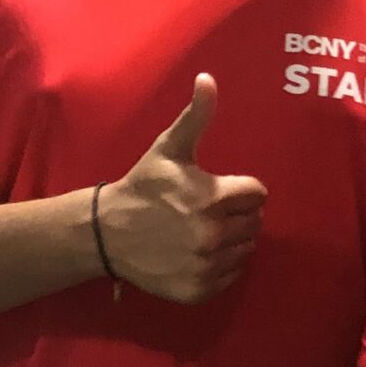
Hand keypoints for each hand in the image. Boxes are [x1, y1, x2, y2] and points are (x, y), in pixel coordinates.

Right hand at [97, 74, 267, 303]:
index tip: (219, 189)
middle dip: (238, 214)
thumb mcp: (169, 148)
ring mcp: (207, 264)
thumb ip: (196, 116)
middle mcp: (214, 234)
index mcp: (213, 198)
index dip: (241, 189)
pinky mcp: (199, 289)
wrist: (107, 232)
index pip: (258, 194)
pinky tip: (199, 252)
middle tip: (211, 210)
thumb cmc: (143, 186)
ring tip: (205, 230)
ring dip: (233, 240)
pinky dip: (221, 266)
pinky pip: (231, 276)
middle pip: (255, 222)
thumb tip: (208, 78)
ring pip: (246, 249)